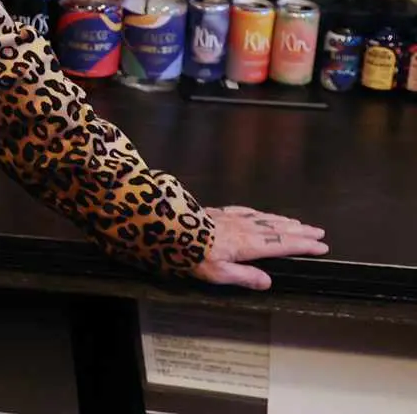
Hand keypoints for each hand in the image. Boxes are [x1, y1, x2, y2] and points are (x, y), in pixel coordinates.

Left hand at [193, 206, 328, 290]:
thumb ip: (245, 277)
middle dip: (300, 231)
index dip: (303, 246)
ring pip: (264, 218)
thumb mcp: (219, 273)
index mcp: (248, 245)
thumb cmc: (194, 254)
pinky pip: (246, 211)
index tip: (322, 246)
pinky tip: (261, 213)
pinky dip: (260, 213)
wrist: (170, 227)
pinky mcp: (220, 212)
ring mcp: (232, 218)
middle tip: (319, 231)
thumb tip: (268, 282)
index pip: (283, 245)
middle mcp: (245, 229)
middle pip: (278, 229)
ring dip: (284, 221)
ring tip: (298, 223)